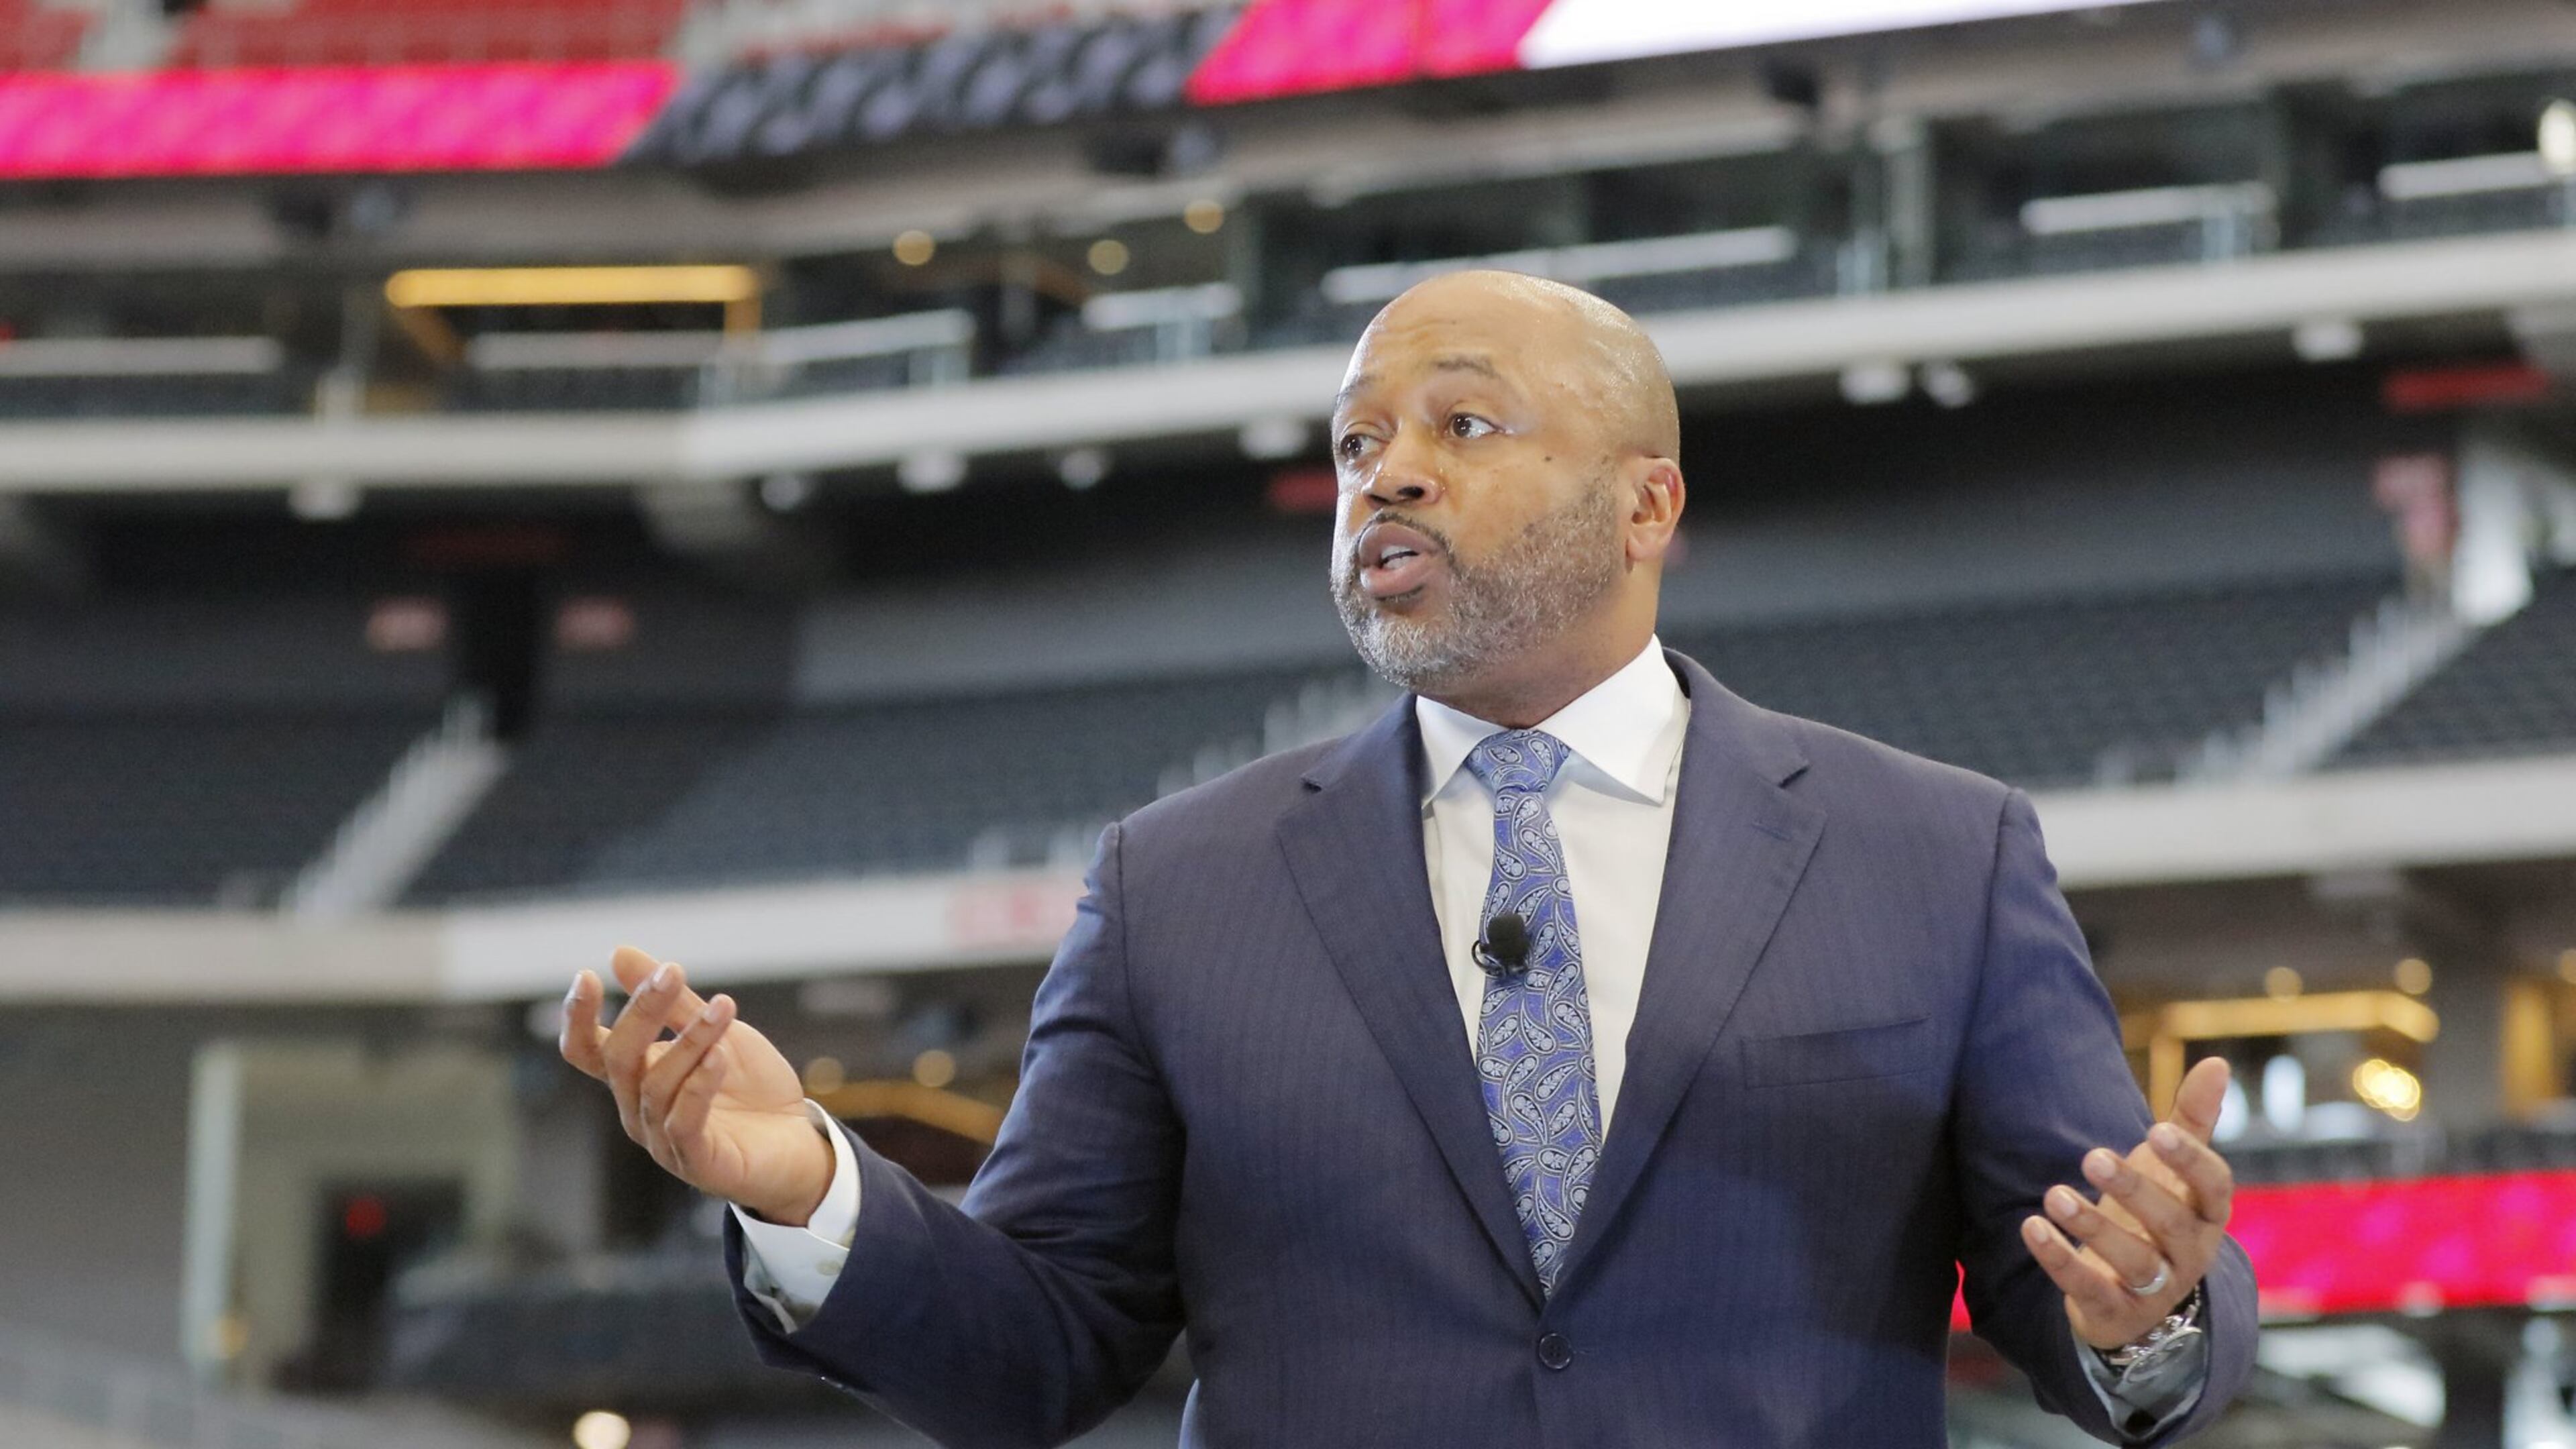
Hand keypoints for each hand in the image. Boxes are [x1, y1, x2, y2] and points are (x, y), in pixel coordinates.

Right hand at [559, 945, 834, 1225]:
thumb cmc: (751, 1089)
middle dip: (643, 1012)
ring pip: (657, 1086)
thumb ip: (673, 1001)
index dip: (577, 1018)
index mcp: (637, 1077)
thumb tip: (619, 953)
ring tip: (722, 1007)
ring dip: (690, 1041)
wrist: (797, 1142)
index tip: (587, 976)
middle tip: (672, 973)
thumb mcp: (716, 1033)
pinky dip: (698, 1087)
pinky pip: (684, 1124)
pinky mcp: (698, 1162)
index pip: (587, 1050)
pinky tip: (719, 1056)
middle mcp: (639, 1110)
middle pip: (620, 1059)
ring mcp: (664, 1140)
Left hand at [2020, 1056, 2235, 1350]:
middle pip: (2171, 1223)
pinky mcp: (2115, 1311)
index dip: (2189, 1160)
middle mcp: (2189, 1254)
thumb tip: (2216, 1061)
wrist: (2137, 1298)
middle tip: (2092, 1157)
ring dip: (2093, 1228)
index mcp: (2207, 1214)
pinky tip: (2030, 1226)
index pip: (2214, 1186)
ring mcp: (2155, 1288)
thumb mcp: (2174, 1170)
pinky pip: (2088, 1289)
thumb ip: (2192, 1120)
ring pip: (2133, 1262)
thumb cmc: (2157, 1216)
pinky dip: (2058, 1259)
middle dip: (2134, 1190)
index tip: (2155, 1130)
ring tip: (2055, 1194)